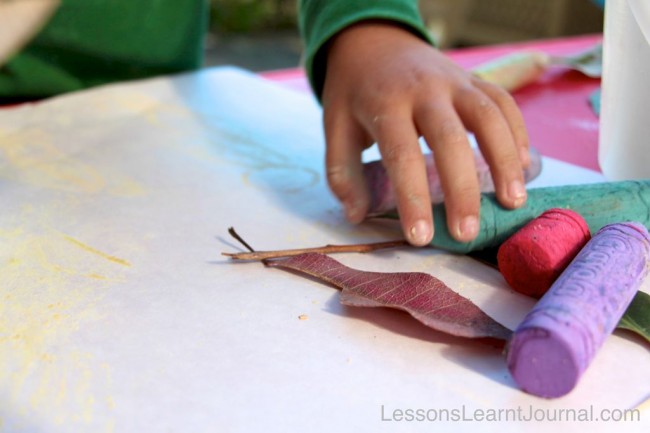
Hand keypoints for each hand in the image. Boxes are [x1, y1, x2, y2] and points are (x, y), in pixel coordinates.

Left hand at [322, 21, 529, 245]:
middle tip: (467, 234)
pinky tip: (523, 167)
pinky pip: (503, 102)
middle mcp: (423, 89)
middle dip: (462, 190)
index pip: (401, 155)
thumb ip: (342, 172)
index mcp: (385, 104)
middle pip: (450, 139)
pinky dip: (517, 133)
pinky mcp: (474, 78)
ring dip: (505, 160)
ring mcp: (454, 80)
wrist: (373, 41)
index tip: (420, 237)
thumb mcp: (334, 126)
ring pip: (488, 116)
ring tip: (513, 202)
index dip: (412, 199)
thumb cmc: (354, 92)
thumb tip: (358, 215)